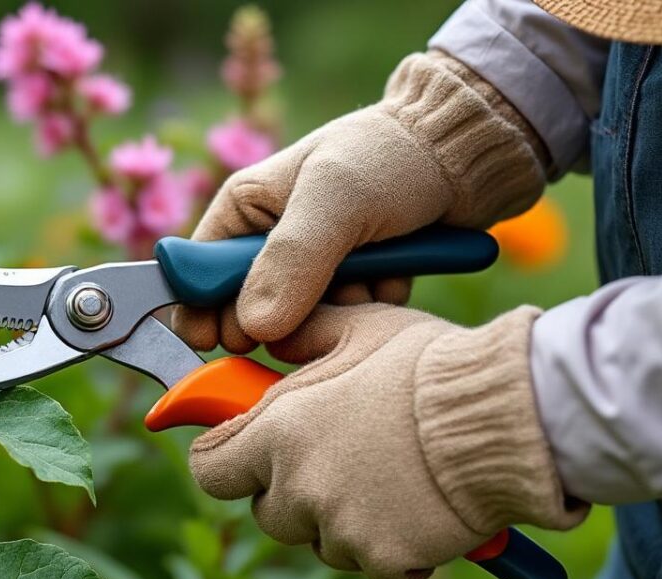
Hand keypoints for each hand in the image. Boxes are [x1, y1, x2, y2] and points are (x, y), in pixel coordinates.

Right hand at [173, 52, 545, 359]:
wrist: (466, 155)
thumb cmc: (391, 156)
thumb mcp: (336, 198)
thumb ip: (292, 261)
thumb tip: (252, 328)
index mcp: (243, 210)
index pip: (195, 276)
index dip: (202, 313)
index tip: (227, 341)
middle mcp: (268, 242)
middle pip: (247, 312)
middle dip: (289, 315)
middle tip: (321, 302)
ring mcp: (310, 267)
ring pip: (301, 324)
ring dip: (339, 311)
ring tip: (371, 276)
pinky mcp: (350, 284)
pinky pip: (345, 322)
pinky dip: (370, 308)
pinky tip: (393, 278)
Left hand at [189, 304, 587, 578]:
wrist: (502, 415)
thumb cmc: (429, 365)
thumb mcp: (358, 328)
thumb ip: (302, 335)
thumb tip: (269, 336)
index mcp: (279, 432)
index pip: (209, 470)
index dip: (224, 462)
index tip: (242, 454)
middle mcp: (299, 487)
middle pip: (267, 513)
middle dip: (291, 494)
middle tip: (337, 462)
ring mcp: (341, 530)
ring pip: (321, 542)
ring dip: (342, 521)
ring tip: (390, 481)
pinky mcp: (385, 560)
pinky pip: (374, 565)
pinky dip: (392, 548)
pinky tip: (421, 510)